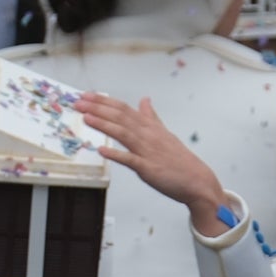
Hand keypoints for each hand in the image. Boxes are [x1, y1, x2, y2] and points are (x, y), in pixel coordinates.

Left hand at [77, 93, 231, 236]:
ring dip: (103, 125)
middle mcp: (148, 136)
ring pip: (123, 134)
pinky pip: (131, 161)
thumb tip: (145, 100)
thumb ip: (151, 117)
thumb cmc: (180, 159)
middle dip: (98, 108)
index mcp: (150, 127)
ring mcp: (148, 152)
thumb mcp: (165, 133)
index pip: (124, 108)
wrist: (197, 181)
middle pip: (120, 117)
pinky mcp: (149, 169)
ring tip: (86, 117)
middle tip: (78, 102)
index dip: (104, 101)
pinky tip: (102, 151)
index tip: (86, 95)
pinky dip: (116, 155)